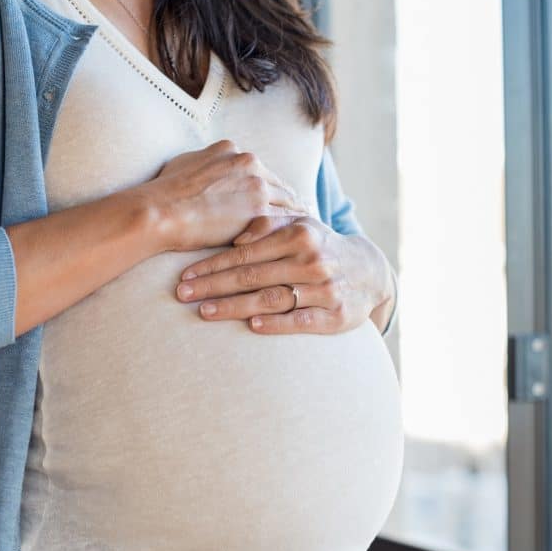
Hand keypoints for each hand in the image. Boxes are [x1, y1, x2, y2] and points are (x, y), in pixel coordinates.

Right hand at [133, 139, 310, 251]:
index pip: (261, 171)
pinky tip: (298, 241)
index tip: (278, 199)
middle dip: (289, 202)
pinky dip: (292, 231)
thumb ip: (205, 165)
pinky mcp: (259, 210)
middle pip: (280, 184)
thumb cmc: (164, 193)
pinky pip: (284, 220)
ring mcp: (256, 185)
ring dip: (297, 217)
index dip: (270, 188)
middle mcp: (249, 162)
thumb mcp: (184, 164)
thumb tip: (204, 168)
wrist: (160, 210)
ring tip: (307, 232)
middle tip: (304, 216)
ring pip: (288, 202)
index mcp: (232, 151)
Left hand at [173, 215, 393, 334]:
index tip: (186, 274)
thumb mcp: (300, 226)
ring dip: (235, 306)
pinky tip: (252, 326)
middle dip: (213, 285)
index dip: (213, 264)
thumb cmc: (320, 247)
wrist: (369, 272)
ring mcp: (325, 289)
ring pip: (271, 298)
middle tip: (183, 294)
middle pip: (253, 275)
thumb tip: (237, 236)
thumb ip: (268, 225)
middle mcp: (312, 260)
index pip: (246, 252)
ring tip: (205, 311)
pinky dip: (277, 323)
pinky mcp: (335, 316)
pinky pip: (301, 320)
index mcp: (300, 234)